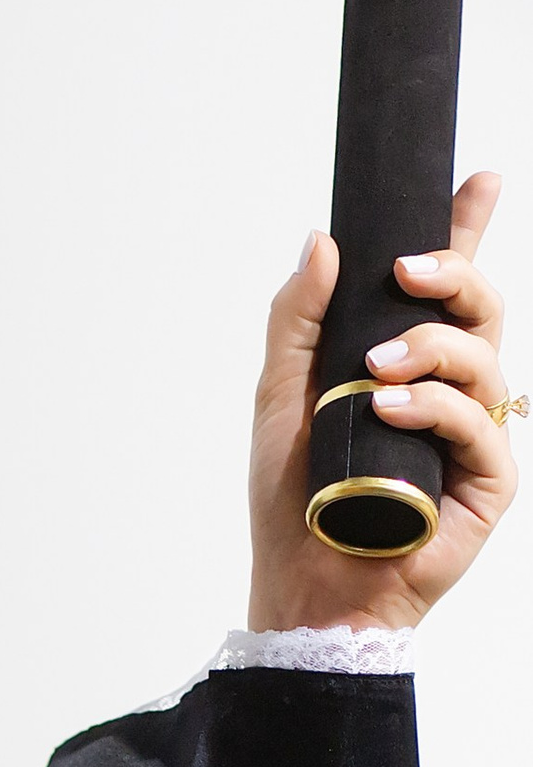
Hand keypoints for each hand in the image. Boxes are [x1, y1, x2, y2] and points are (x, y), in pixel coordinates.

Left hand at [248, 170, 514, 632]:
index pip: (446, 288)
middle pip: (480, 306)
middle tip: (406, 271)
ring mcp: (471, 433)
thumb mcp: (279, 397)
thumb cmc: (293, 501)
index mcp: (404, 363)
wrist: (303, 586)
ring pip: (483, 356)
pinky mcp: (487, 480)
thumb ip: (298, 320)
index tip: (477, 180)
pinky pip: (478, 422)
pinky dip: (436, 406)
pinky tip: (393, 406)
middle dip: (454, 271)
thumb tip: (322, 241)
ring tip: (376, 368)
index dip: (467, 230)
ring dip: (432, 346)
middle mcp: (447, 390)